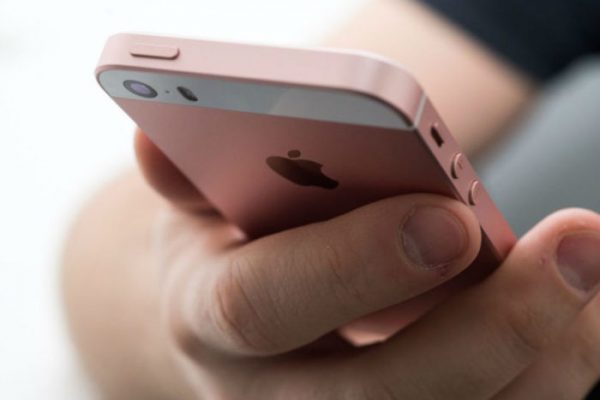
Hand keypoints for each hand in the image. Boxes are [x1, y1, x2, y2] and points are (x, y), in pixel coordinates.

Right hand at [136, 130, 599, 398]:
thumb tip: (157, 130)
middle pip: (376, 397)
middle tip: (576, 246)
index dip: (349, 267)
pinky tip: (577, 315)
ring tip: (586, 266)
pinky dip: (549, 369)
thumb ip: (189, 170)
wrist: (244, 321)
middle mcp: (271, 393)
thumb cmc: (232, 245)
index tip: (448, 218)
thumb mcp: (200, 201)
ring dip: (541, 355)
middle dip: (487, 329)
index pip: (262, 307)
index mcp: (212, 318)